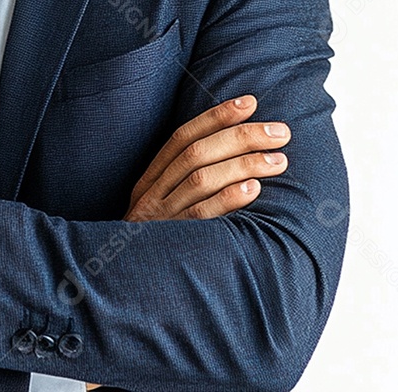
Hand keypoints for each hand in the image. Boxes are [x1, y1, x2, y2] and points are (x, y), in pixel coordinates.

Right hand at [83, 99, 291, 388]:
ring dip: (242, 163)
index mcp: (148, 182)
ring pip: (200, 178)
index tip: (250, 101)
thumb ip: (184, 189)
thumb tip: (233, 160)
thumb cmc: (154, 252)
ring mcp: (160, 220)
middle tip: (280, 130)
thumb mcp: (160, 215)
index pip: (182, 137)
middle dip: (240, 135)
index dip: (216, 116)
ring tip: (278, 159)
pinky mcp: (171, 246)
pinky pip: (200, 217)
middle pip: (195, 153)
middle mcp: (151, 196)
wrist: (117, 296)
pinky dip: (227, 199)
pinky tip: (253, 190)